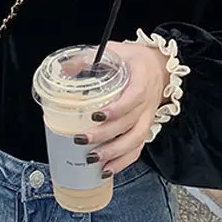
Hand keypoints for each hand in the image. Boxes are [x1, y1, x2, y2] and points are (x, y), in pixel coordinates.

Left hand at [78, 40, 168, 177]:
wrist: (159, 66)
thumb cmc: (133, 58)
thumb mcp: (114, 50)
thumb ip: (88, 58)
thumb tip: (63, 68)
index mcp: (142, 78)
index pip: (134, 96)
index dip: (117, 108)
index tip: (96, 115)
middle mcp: (147, 101)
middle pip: (130, 123)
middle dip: (105, 135)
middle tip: (81, 139)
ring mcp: (148, 117)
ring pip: (135, 140)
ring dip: (114, 153)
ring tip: (92, 159)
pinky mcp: (145, 127)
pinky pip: (138, 148)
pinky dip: (123, 162)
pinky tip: (107, 170)